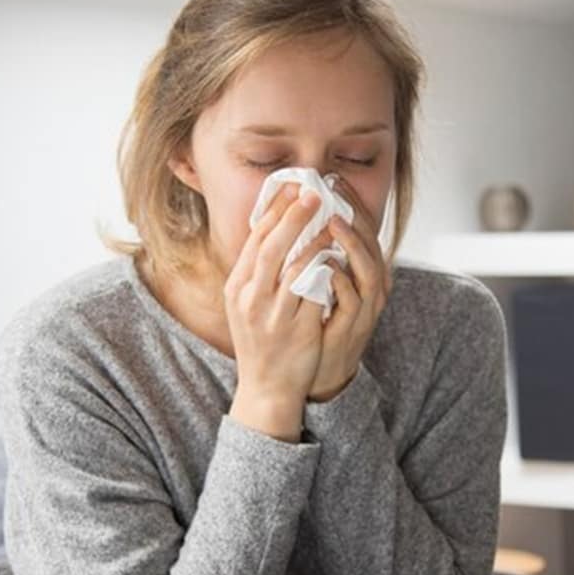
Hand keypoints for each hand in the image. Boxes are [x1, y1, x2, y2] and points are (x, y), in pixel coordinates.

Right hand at [225, 182, 331, 441]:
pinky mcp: (296, 329)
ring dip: (312, 239)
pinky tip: (336, 255)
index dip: (274, 210)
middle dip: (293, 216)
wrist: (266, 388)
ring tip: (330, 219)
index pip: (255, 240)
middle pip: (271, 247)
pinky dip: (324, 269)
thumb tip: (275, 229)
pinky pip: (312, 292)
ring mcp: (272, 315)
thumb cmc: (261, 342)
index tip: (291, 187)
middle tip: (313, 192)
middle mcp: (250, 298)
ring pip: (293, 267)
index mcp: (237, 287)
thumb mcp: (247, 304)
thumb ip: (258, 271)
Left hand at [307, 177, 392, 402]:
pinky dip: (341, 282)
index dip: (350, 203)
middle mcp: (370, 287)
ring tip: (333, 222)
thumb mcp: (317, 282)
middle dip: (354, 215)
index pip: (361, 229)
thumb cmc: (315, 323)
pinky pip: (352, 301)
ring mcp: (364, 309)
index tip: (332, 179)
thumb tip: (295, 217)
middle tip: (334, 191)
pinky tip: (326, 265)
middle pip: (371, 243)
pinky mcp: (353, 328)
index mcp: (361, 272)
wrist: (316, 373)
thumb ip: (314, 253)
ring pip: (369, 270)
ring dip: (352, 245)